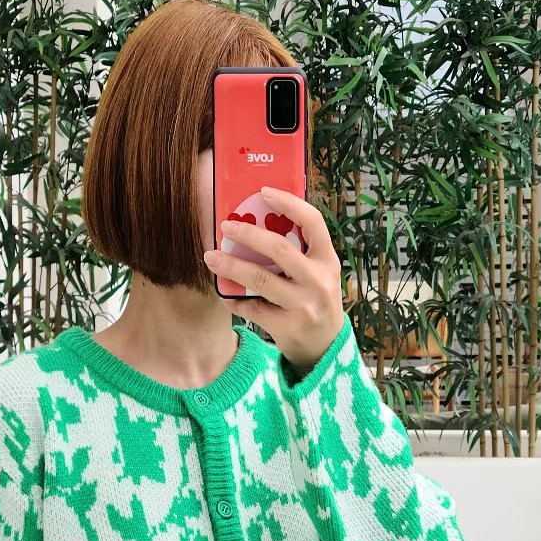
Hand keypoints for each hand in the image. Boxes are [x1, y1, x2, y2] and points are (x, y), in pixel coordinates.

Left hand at [203, 186, 346, 376]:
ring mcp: (303, 305)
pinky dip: (235, 300)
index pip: (312, 222)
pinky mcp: (287, 327)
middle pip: (280, 249)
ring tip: (212, 257)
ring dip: (232, 266)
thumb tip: (259, 222)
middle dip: (248, 234)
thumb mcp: (319, 273)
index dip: (288, 203)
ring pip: (261, 280)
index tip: (264, 192)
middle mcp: (318, 280)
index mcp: (327, 260)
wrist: (325, 347)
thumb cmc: (316, 301)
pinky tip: (225, 294)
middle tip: (226, 226)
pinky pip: (253, 308)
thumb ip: (300, 252)